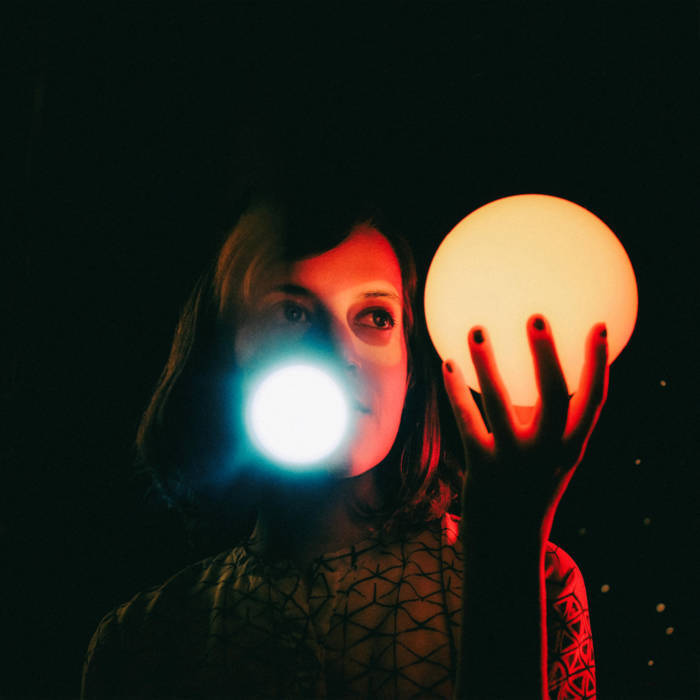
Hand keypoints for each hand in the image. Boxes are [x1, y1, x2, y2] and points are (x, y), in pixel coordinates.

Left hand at [442, 314, 608, 536]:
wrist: (509, 543)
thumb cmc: (530, 488)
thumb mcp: (552, 457)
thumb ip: (550, 420)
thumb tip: (541, 371)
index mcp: (572, 447)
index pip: (595, 400)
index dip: (598, 363)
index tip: (597, 326)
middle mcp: (548, 452)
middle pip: (554, 395)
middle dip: (546, 354)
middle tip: (535, 318)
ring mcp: (514, 460)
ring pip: (500, 403)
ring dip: (485, 363)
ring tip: (476, 331)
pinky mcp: (482, 467)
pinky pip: (467, 421)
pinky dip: (456, 391)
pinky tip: (448, 365)